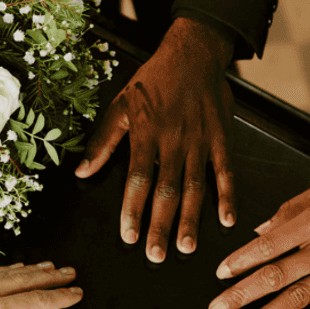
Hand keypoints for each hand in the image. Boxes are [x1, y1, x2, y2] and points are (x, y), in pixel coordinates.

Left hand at [0, 262, 81, 308]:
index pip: (33, 301)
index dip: (58, 297)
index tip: (75, 293)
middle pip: (22, 280)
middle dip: (50, 276)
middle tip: (70, 273)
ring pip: (3, 274)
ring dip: (29, 269)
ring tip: (49, 267)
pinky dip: (3, 270)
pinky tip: (11, 270)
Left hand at [75, 16, 235, 261]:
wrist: (193, 53)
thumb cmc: (153, 81)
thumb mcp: (121, 106)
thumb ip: (103, 141)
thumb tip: (81, 171)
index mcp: (146, 133)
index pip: (138, 178)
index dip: (133, 208)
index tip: (128, 236)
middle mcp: (174, 140)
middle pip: (166, 190)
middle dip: (161, 224)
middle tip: (157, 255)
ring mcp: (201, 140)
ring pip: (195, 186)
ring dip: (191, 218)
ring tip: (186, 247)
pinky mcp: (222, 138)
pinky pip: (225, 171)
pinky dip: (228, 195)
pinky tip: (227, 220)